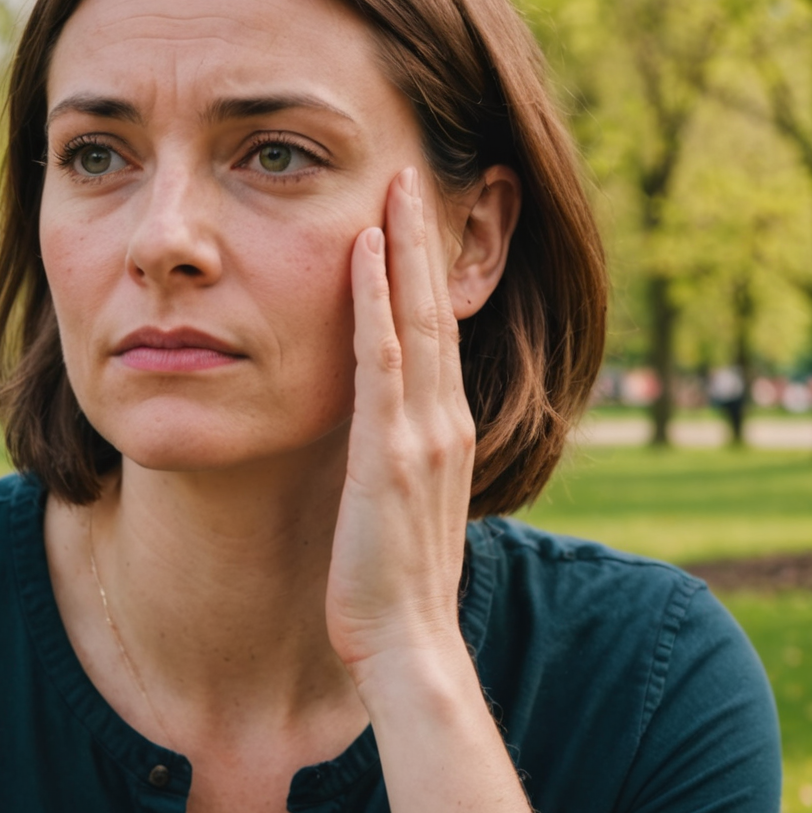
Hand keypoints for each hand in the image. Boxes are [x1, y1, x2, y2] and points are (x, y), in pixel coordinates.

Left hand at [325, 165, 476, 672]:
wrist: (407, 644)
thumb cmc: (392, 584)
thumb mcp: (396, 504)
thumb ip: (390, 457)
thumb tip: (368, 430)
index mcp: (445, 430)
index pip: (437, 331)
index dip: (428, 270)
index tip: (416, 213)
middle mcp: (444, 419)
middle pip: (436, 307)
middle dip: (425, 236)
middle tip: (413, 168)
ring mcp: (423, 431)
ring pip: (417, 316)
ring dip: (406, 246)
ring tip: (396, 182)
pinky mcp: (390, 449)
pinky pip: (382, 356)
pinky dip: (377, 298)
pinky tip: (367, 250)